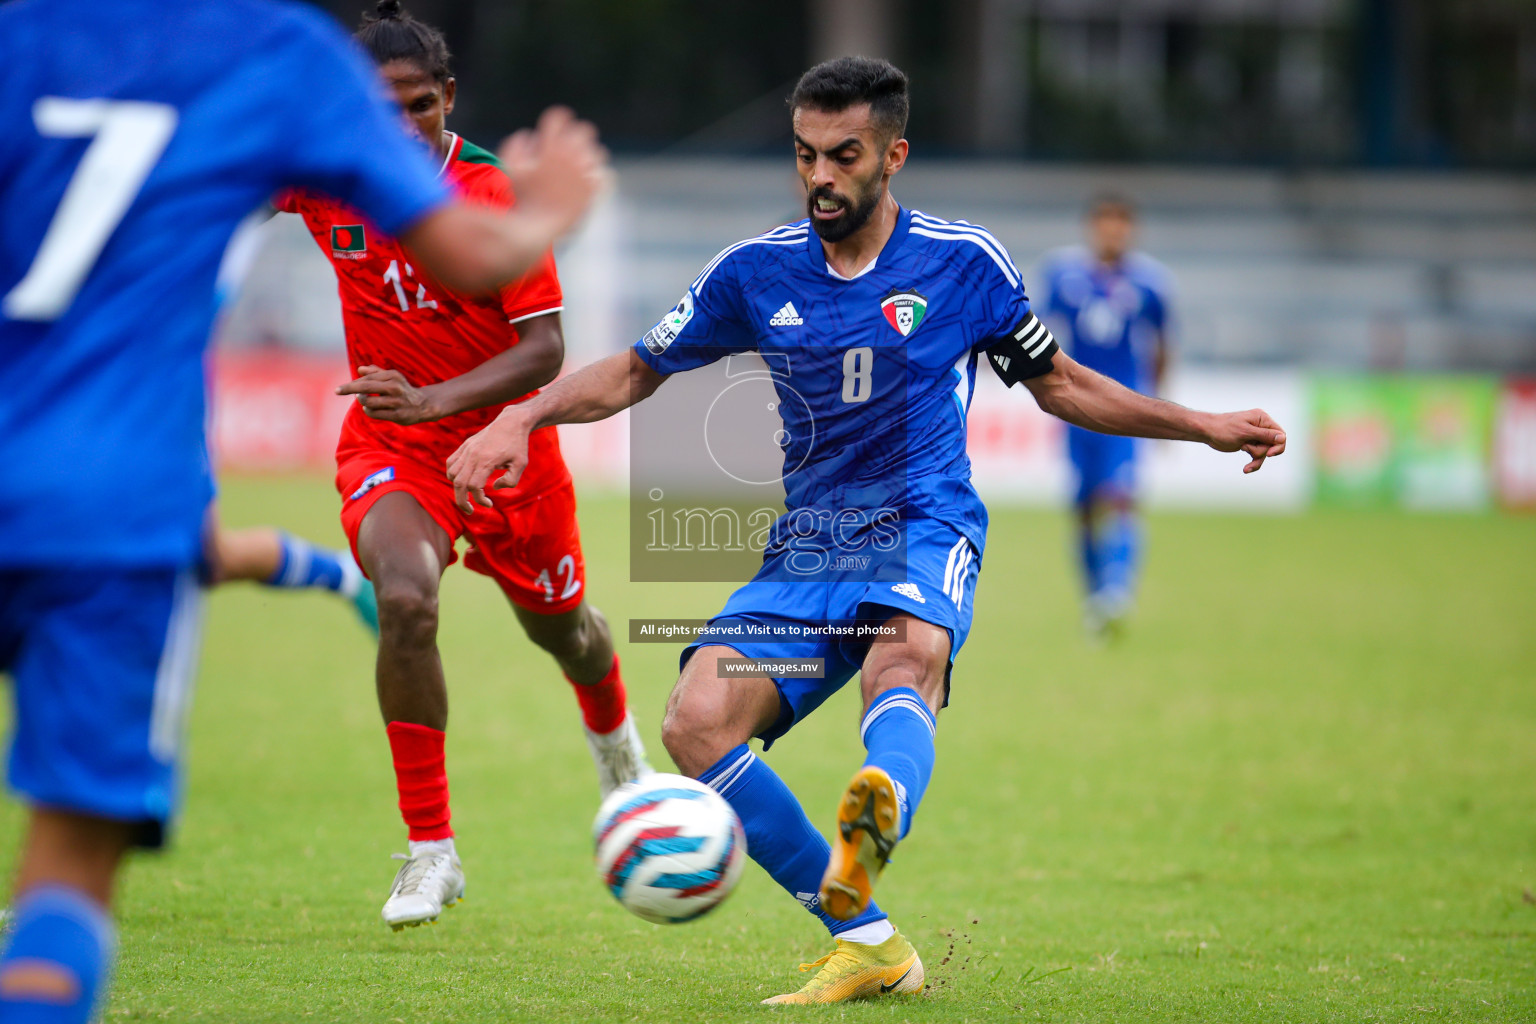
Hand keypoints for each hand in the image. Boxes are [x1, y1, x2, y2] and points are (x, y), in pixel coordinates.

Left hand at [337, 366, 441, 424]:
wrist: (423, 405)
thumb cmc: (403, 389)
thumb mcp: (392, 377)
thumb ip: (376, 372)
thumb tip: (360, 370)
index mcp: (392, 376)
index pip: (367, 379)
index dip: (352, 384)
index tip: (340, 389)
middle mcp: (394, 387)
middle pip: (366, 387)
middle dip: (349, 389)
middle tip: (336, 391)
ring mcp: (396, 402)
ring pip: (369, 402)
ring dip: (362, 402)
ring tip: (364, 401)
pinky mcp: (397, 415)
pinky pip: (375, 413)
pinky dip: (368, 411)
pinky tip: (370, 409)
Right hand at [447, 408, 533, 512]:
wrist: (511, 422)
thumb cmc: (518, 444)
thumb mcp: (521, 464)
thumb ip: (511, 481)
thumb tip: (495, 487)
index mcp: (486, 460)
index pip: (474, 486)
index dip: (480, 499)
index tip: (489, 504)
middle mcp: (473, 455)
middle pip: (459, 483)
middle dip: (462, 501)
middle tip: (470, 511)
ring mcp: (467, 449)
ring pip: (452, 474)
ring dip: (457, 488)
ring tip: (467, 494)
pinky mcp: (465, 446)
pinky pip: (451, 462)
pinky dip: (452, 474)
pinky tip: (462, 480)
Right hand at [498, 106, 608, 239]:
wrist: (536, 227)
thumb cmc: (520, 198)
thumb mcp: (510, 168)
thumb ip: (516, 145)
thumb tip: (529, 135)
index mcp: (550, 146)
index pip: (559, 117)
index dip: (556, 119)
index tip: (555, 125)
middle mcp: (571, 156)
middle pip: (584, 130)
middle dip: (576, 133)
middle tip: (570, 142)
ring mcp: (585, 172)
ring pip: (598, 151)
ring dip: (588, 154)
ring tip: (579, 162)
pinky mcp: (594, 190)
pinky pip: (604, 174)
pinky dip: (596, 174)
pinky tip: (587, 179)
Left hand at [1202, 409, 1286, 473]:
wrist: (1207, 432)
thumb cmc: (1224, 429)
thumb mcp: (1245, 432)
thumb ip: (1264, 435)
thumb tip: (1282, 437)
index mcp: (1262, 419)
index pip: (1280, 434)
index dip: (1278, 446)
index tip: (1269, 454)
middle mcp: (1261, 427)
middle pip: (1272, 445)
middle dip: (1261, 452)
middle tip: (1247, 449)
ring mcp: (1255, 436)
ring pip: (1264, 452)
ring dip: (1256, 459)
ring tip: (1245, 463)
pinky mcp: (1250, 444)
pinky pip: (1257, 456)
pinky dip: (1253, 462)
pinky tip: (1246, 469)